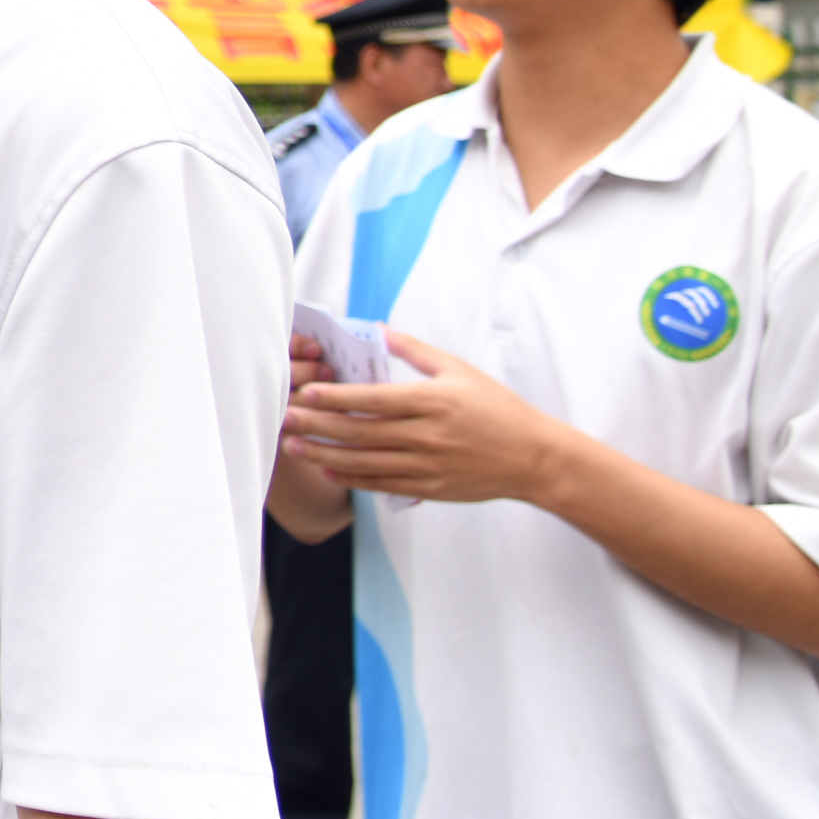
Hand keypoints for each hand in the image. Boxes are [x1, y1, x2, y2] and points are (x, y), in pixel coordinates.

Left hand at [284, 332, 570, 506]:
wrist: (533, 457)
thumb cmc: (498, 409)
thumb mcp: (460, 370)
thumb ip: (416, 351)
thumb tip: (379, 329)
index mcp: (432, 401)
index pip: (373, 399)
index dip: (336, 397)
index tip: (306, 391)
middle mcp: (426, 435)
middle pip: (360, 432)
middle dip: (317, 425)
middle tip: (284, 419)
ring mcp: (427, 465)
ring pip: (365, 462)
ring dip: (325, 455)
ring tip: (294, 447)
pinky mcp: (430, 488)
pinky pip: (383, 485)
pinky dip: (353, 479)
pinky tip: (330, 471)